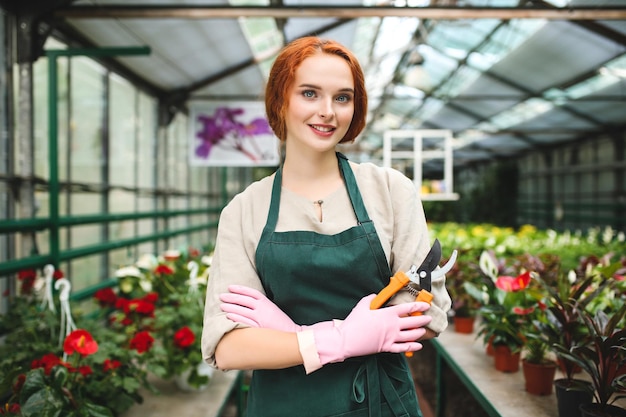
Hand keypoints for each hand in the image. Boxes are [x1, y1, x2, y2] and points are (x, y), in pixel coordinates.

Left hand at [220, 285, 301, 332]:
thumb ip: (262, 305)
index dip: (240, 289)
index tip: (230, 287)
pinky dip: (236, 318)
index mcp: (267, 302)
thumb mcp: (273, 309)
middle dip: (231, 297)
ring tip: (222, 305)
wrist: (291, 334)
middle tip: (221, 296)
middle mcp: (263, 308)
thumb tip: (248, 302)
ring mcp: (260, 318)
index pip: (251, 292)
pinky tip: (228, 316)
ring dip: (230, 307)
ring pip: (242, 310)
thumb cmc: (281, 322)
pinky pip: (244, 321)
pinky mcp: (259, 328)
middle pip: (244, 300)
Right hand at [312, 294, 430, 363]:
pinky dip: (412, 347)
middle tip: (428, 319)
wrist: (347, 340)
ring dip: (419, 333)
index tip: (426, 305)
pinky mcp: (387, 347)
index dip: (418, 306)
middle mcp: (393, 326)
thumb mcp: (362, 305)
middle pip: (413, 322)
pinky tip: (418, 345)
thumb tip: (376, 296)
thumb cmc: (354, 322)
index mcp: (388, 314)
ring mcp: (391, 338)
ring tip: (423, 331)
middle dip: (423, 320)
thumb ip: (371, 299)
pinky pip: (403, 348)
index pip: (407, 308)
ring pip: (411, 336)